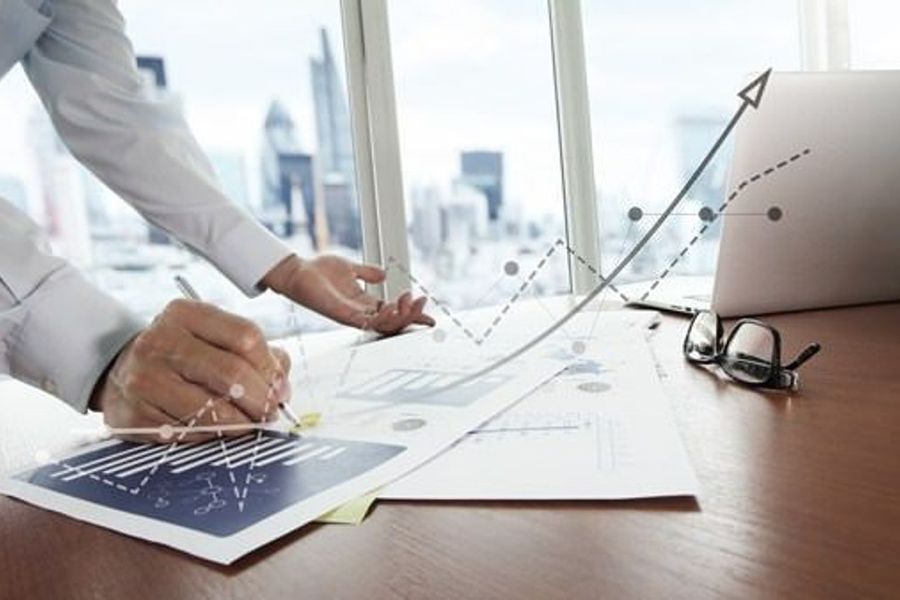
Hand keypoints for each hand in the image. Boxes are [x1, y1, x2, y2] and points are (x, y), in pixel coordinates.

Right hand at [90, 299, 290, 442]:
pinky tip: (215, 429)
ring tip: (249, 425)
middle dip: (262, 400)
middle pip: (232, 373)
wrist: (117, 371)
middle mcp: (160, 341)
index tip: (280, 387)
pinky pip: (188, 432)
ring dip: (241, 424)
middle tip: (271, 413)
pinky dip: (211, 436)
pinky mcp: (133, 414)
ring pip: (211, 409)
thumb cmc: (180, 356)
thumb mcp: (213, 338)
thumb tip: (281, 385)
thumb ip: (256, 354)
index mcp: (185, 314)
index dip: (270, 367)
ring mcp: (143, 378)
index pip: (245, 336)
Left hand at [262, 254, 434, 334]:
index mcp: (364, 303)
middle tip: (421, 301)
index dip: (412, 316)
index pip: (394, 314)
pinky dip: (380, 317)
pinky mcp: (341, 314)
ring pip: (382, 325)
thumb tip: (385, 274)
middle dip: (411, 315)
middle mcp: (360, 312)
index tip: (430, 318)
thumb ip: (368, 272)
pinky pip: (365, 321)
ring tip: (410, 302)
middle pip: (393, 322)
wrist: (297, 271)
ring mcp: (351, 315)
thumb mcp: (351, 267)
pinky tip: (392, 306)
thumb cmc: (319, 271)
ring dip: (400, 316)